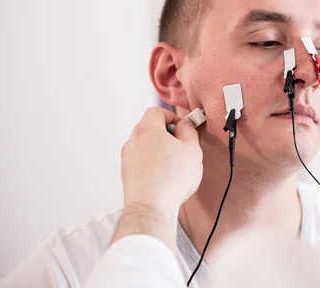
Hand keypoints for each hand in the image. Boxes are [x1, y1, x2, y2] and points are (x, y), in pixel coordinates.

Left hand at [112, 107, 203, 249]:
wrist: (151, 207)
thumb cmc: (171, 179)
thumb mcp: (192, 150)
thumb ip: (189, 132)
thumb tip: (185, 126)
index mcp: (147, 129)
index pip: (156, 111)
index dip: (171, 116)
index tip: (182, 128)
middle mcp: (132, 141)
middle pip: (149, 128)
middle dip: (166, 134)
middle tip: (181, 146)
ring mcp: (127, 158)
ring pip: (145, 146)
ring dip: (159, 150)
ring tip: (174, 165)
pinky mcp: (127, 174)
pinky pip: (141, 162)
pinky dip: (152, 164)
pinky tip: (165, 177)